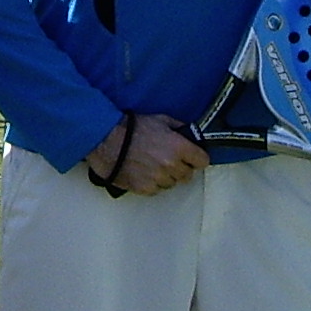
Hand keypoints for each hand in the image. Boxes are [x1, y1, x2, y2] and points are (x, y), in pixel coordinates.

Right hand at [82, 113, 205, 195]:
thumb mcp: (160, 119)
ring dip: (167, 176)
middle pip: (188, 175)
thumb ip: (179, 128)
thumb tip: (190, 134)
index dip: (197, 158)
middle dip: (181, 168)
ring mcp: (159, 179)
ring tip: (152, 165)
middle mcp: (172, 166)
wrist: (107, 141)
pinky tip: (143, 171)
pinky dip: (153, 183)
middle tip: (168, 159)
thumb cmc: (132, 128)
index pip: (203, 161)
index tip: (192, 157)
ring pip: (172, 184)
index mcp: (179, 147)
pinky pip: (157, 190)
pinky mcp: (146, 189)